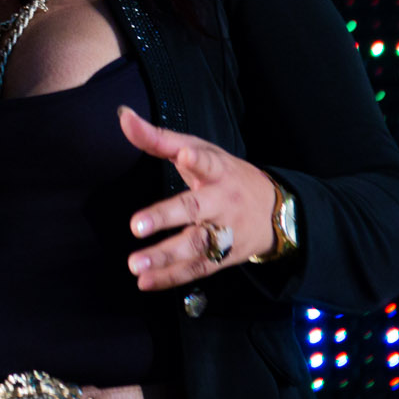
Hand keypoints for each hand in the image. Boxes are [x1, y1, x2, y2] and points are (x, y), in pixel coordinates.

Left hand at [116, 105, 277, 290]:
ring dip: (165, 257)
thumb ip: (158, 138)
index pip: (207, 162)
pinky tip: (145, 282)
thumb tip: (123, 117)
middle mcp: (222, 202)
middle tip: (136, 226)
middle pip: (195, 209)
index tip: (184, 155)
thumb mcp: (199, 149)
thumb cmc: (225, 175)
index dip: (196, 159)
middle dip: (166, 217)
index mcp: (217, 171)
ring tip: (135, 265)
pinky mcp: (224, 257)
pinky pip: (197, 269)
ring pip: (195, 245)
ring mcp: (225, 231)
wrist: (275, 211)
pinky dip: (171, 277)